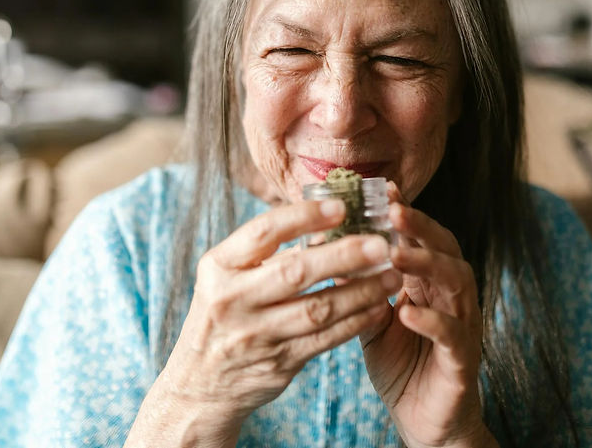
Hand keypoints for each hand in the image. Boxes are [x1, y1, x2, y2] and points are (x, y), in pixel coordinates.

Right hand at [126, 199, 402, 446]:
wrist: (199, 384)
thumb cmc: (225, 314)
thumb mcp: (227, 276)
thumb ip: (267, 251)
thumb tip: (327, 217)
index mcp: (219, 266)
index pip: (264, 232)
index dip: (305, 216)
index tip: (342, 206)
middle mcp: (233, 299)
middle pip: (296, 271)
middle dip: (344, 255)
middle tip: (381, 244)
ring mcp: (255, 335)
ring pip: (318, 309)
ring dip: (361, 291)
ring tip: (392, 276)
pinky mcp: (277, 364)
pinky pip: (325, 340)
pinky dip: (355, 323)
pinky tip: (378, 308)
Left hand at [359, 183, 495, 447]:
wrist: (423, 419)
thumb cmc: (401, 363)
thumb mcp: (373, 318)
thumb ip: (359, 286)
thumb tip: (325, 248)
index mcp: (430, 283)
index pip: (423, 238)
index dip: (407, 213)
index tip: (383, 189)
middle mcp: (452, 297)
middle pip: (446, 249)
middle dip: (421, 227)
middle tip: (394, 210)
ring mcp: (462, 327)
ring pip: (456, 284)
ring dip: (427, 265)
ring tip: (397, 254)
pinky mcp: (462, 360)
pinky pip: (452, 335)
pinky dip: (432, 321)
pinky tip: (408, 311)